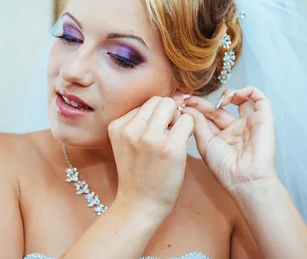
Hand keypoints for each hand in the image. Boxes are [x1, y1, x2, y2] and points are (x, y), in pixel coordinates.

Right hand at [108, 96, 193, 220]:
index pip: (146, 103)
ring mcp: (150, 137)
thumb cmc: (137, 175)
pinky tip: (180, 147)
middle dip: (169, 113)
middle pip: (160, 100)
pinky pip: (187, 121)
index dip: (157, 115)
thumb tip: (167, 101)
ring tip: (172, 140)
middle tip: (168, 134)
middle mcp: (131, 129)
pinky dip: (188, 130)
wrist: (139, 205)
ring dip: (178, 120)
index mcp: (117, 126)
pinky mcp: (170, 147)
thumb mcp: (126, 144)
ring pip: (173, 106)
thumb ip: (138, 122)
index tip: (157, 131)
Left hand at [181, 86, 277, 194]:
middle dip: (204, 101)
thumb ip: (197, 123)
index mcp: (221, 138)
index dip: (195, 107)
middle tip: (190, 97)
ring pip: (240, 99)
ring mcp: (249, 123)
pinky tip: (234, 96)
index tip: (182, 102)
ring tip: (219, 100)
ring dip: (228, 94)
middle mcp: (235, 129)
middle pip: (219, 108)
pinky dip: (248, 90)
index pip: (207, 117)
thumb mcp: (205, 143)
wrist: (245, 178)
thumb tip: (187, 108)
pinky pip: (260, 98)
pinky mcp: (264, 118)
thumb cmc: (225, 168)